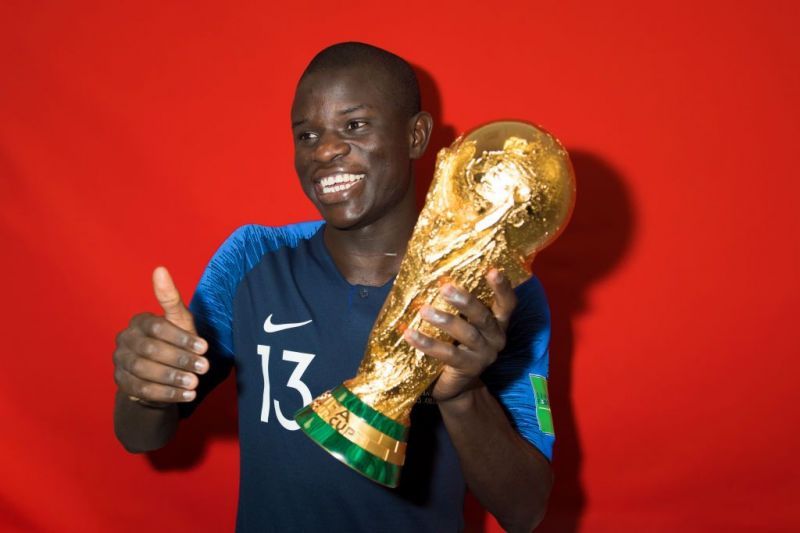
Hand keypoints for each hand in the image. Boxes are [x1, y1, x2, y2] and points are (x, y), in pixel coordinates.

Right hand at [113, 267, 208, 406]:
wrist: (160, 372)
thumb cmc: (174, 340)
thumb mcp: (178, 320)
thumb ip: (171, 298)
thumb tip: (160, 269)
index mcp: (138, 321)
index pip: (157, 328)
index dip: (182, 338)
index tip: (205, 348)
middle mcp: (124, 340)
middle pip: (151, 350)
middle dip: (180, 359)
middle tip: (204, 368)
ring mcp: (120, 363)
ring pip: (145, 371)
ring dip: (173, 379)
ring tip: (196, 384)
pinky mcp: (122, 384)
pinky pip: (142, 390)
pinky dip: (166, 394)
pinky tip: (186, 396)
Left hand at [403, 269, 516, 402]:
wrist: (455, 384)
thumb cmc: (456, 344)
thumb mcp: (462, 323)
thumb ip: (457, 305)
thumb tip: (433, 277)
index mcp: (498, 322)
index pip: (507, 303)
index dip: (502, 288)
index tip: (493, 270)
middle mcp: (496, 337)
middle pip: (483, 316)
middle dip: (465, 301)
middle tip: (445, 288)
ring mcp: (484, 354)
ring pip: (467, 334)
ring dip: (445, 320)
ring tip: (424, 311)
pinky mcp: (469, 368)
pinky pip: (448, 354)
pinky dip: (428, 343)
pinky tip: (410, 334)